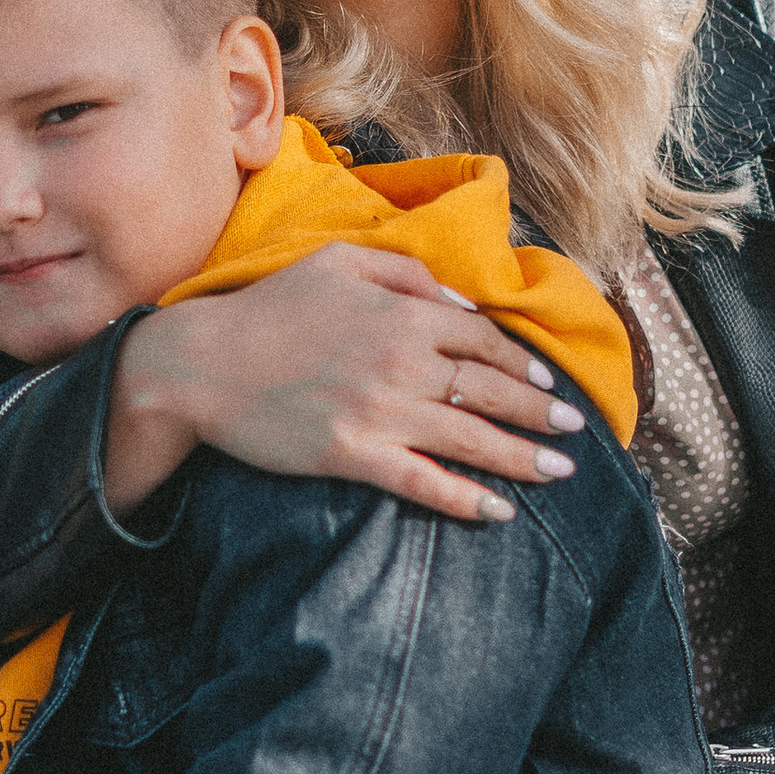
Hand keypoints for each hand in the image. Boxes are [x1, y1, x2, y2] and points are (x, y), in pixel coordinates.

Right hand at [107, 245, 593, 527]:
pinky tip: (499, 512)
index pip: (485, 340)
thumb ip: (406, 272)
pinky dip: (467, 500)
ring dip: (523, 458)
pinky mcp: (354, 455)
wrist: (202, 365)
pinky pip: (425, 482)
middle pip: (493, 391)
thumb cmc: (268, 309)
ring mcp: (381, 412)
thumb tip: (460, 302)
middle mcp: (403, 362)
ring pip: (471, 440)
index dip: (523, 364)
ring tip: (559, 473)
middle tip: (572, 431)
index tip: (547, 383)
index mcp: (403, 313)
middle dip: (540, 414)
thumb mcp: (338, 261)